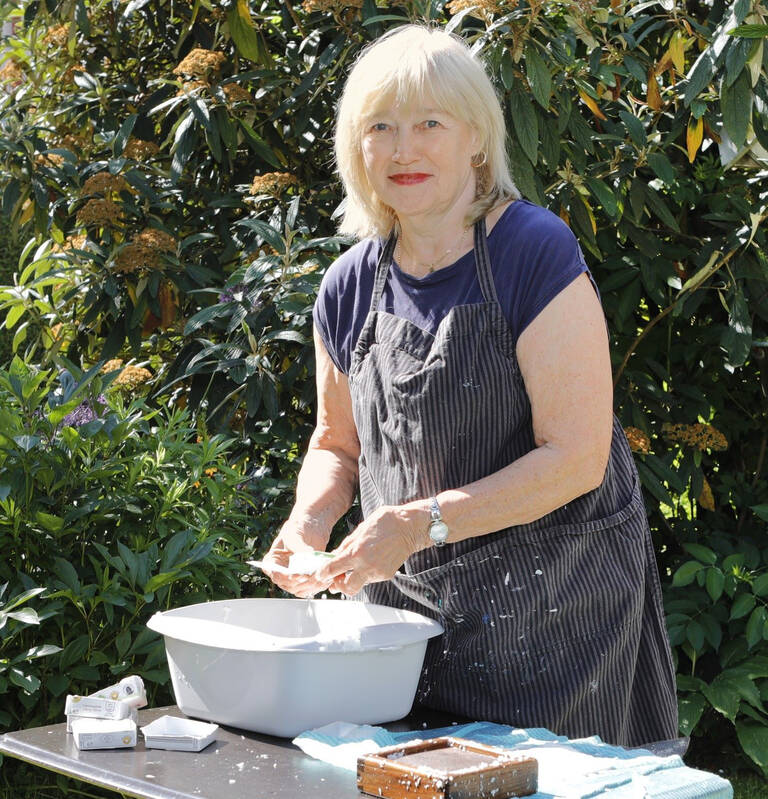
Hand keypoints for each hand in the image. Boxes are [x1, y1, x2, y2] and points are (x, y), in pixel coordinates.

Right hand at [261, 514, 331, 597]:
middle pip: (288, 586)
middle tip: (316, 576)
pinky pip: (310, 588)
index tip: (300, 575)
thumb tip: (307, 558)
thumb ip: (299, 547)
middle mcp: (281, 572)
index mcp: (272, 561)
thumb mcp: (295, 534)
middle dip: (303, 583)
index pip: (276, 574)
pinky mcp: (305, 579)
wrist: (311, 528)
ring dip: (312, 586)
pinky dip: (318, 586)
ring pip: (300, 590)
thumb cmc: (298, 527)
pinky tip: (327, 578)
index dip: (287, 578)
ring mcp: (293, 577)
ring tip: (323, 577)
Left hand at [313, 502, 428, 596]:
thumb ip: (346, 545)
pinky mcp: (386, 575)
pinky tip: (369, 562)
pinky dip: (366, 573)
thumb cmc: (386, 523)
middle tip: (337, 576)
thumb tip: (335, 555)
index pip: (333, 570)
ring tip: (355, 565)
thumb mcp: (361, 529)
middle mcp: (366, 566)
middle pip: (346, 588)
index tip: (320, 574)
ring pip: (359, 584)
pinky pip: (371, 579)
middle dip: (339, 584)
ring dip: (353, 578)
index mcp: (356, 552)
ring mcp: (377, 572)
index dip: (323, 573)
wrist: (410, 527)